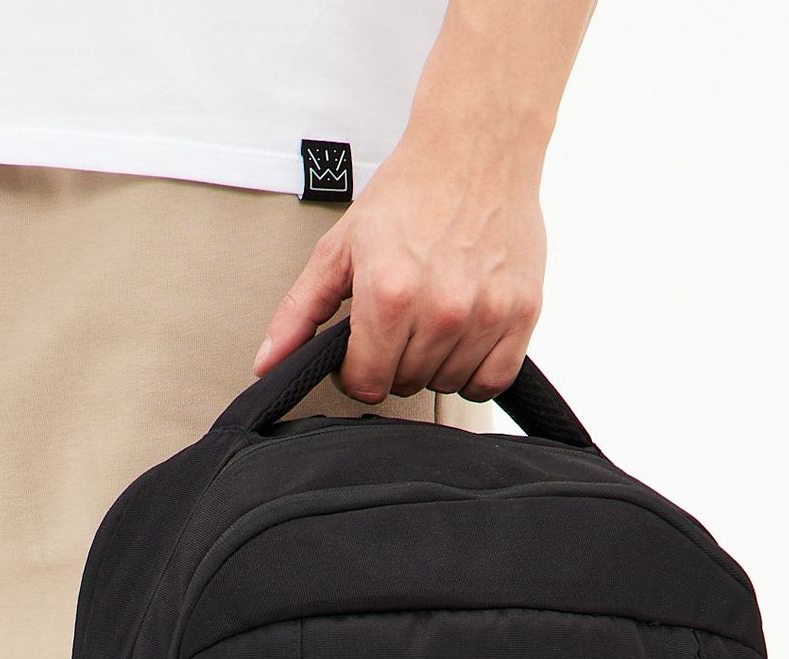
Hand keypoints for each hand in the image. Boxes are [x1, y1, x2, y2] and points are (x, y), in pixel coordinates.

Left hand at [254, 130, 546, 403]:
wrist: (477, 145)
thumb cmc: (410, 192)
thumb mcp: (340, 248)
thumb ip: (299, 312)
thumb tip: (266, 365)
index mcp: (389, 295)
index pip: (366, 384)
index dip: (356, 370)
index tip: (362, 347)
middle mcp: (440, 309)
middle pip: (406, 383)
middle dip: (394, 360)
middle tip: (400, 319)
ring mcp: (485, 313)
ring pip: (447, 384)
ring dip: (435, 363)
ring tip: (433, 317)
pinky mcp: (522, 312)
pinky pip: (491, 381)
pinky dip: (475, 371)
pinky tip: (463, 338)